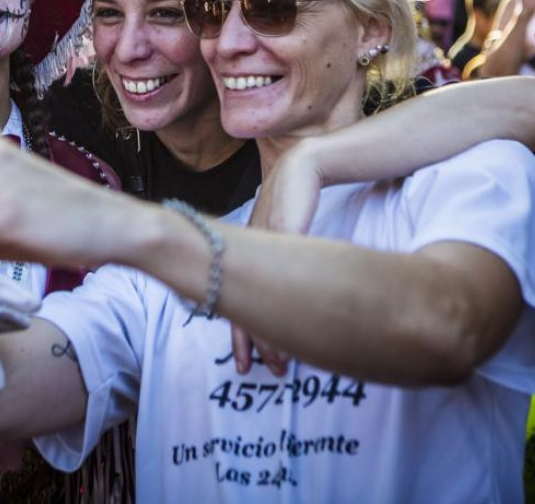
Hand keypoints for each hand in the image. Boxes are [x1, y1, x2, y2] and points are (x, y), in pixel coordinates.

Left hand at [231, 140, 325, 375]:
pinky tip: (294, 319)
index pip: (231, 300)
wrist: (303, 165)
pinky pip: (282, 270)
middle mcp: (247, 249)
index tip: (243, 361)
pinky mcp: (284, 227)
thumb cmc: (292, 200)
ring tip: (277, 361)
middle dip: (248, 339)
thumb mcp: (279, 234)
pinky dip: (286, 298)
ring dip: (268, 330)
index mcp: (244, 252)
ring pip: (258, 293)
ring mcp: (264, 239)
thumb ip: (274, 263)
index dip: (238, 332)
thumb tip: (278, 300)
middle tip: (250, 370)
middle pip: (238, 302)